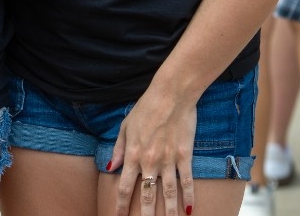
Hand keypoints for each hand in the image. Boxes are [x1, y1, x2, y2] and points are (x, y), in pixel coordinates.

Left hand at [110, 89, 196, 215]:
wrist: (171, 94)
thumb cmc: (146, 107)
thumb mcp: (125, 126)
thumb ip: (118, 149)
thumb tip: (110, 167)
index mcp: (133, 154)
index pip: (124, 186)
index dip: (121, 205)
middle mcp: (150, 161)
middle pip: (146, 195)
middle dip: (144, 215)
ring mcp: (168, 160)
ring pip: (168, 193)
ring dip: (168, 212)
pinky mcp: (185, 156)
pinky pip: (187, 181)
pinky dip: (188, 197)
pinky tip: (189, 210)